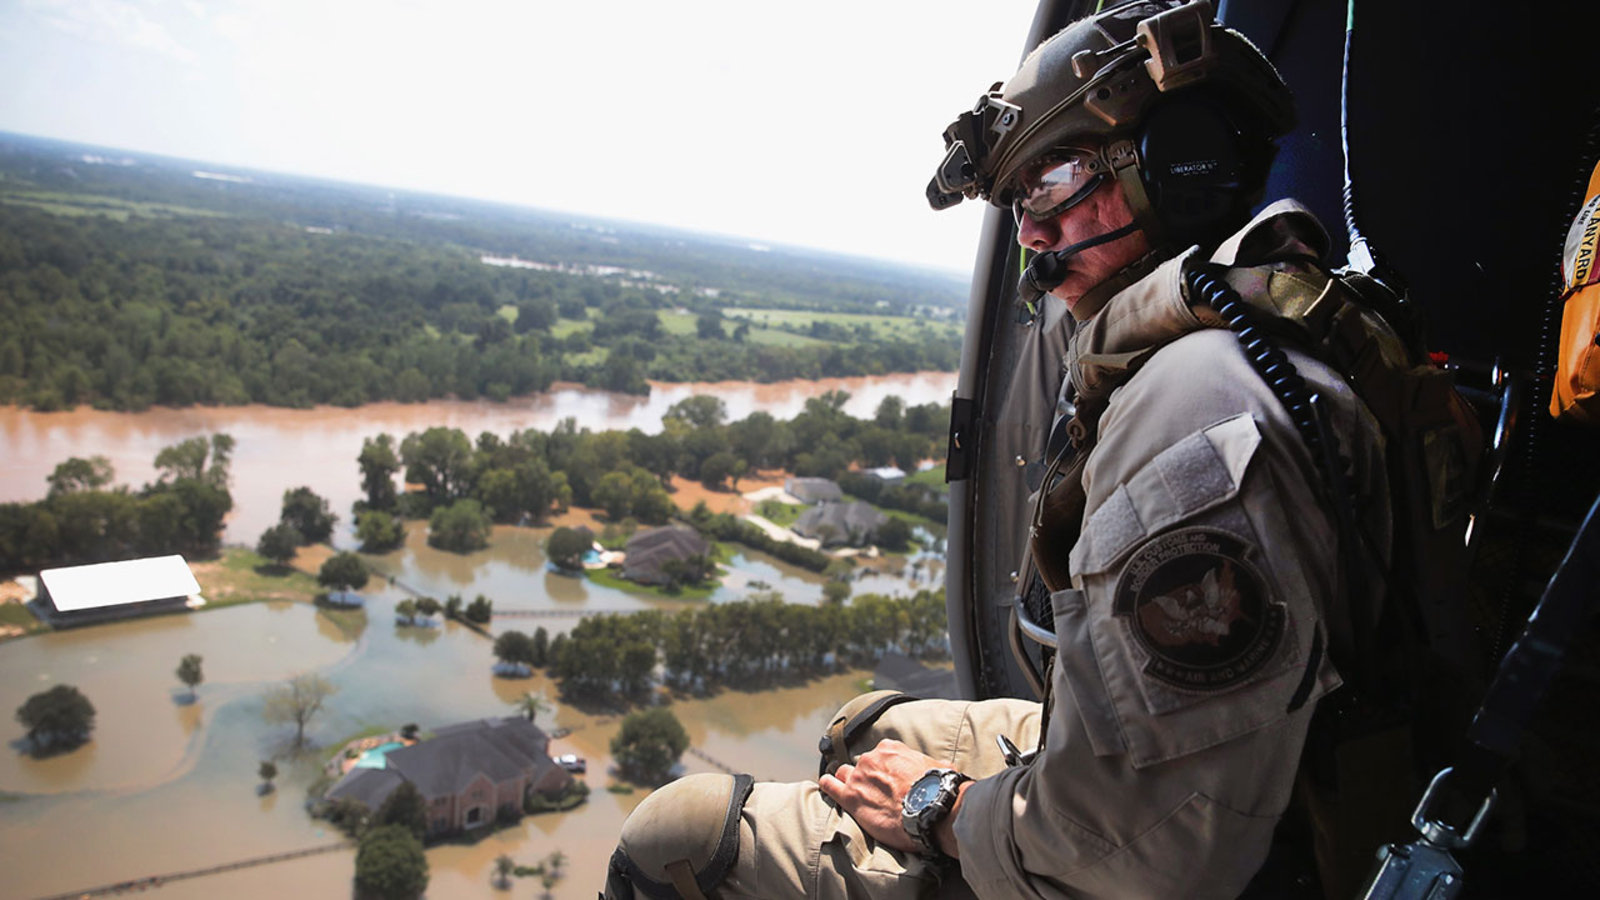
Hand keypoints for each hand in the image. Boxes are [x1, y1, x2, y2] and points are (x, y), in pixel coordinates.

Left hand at [817, 739, 962, 856]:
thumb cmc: (940, 788)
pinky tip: (829, 788)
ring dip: (848, 781)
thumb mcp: (940, 766)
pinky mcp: (850, 798)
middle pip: (863, 766)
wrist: (932, 808)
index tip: (891, 780)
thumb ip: (930, 765)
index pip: (881, 755)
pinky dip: (828, 786)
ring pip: (843, 773)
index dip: (885, 769)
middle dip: (868, 777)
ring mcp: (859, 777)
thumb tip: (940, 769)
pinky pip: (829, 786)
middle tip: (879, 793)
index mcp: (891, 749)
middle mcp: (871, 758)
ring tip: (853, 792)